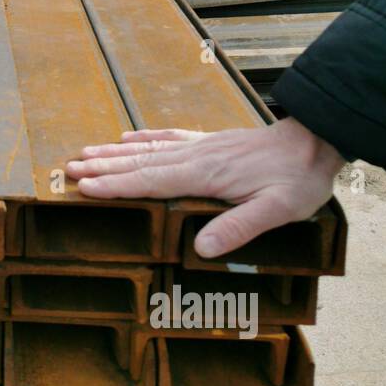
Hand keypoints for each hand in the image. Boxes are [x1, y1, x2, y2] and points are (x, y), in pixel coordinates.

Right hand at [65, 118, 343, 257]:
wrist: (315, 141)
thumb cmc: (297, 179)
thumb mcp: (277, 210)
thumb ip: (239, 228)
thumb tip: (200, 249)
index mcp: (205, 175)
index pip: (151, 181)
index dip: (117, 185)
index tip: (85, 187)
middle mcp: (196, 157)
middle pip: (141, 162)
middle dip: (104, 167)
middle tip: (69, 169)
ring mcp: (202, 146)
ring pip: (149, 149)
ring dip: (115, 152)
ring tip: (84, 153)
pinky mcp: (211, 142)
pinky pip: (168, 138)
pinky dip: (144, 138)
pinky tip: (129, 136)